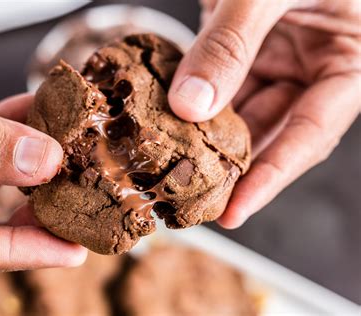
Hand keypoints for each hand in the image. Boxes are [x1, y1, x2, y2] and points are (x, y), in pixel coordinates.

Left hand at [168, 0, 359, 227]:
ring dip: (209, 133)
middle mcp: (315, 63)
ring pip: (242, 108)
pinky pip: (221, 80)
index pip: (311, 136)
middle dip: (234, 164)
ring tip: (175, 165)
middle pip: (273, 130)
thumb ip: (231, 42)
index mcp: (350, 61)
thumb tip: (191, 105)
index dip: (272, 177)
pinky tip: (170, 115)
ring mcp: (279, 53)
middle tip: (194, 198)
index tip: (235, 211)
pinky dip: (196, 97)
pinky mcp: (246, 42)